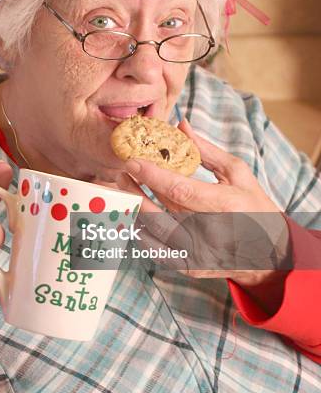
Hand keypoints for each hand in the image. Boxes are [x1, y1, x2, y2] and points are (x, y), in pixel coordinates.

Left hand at [116, 119, 290, 290]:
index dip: (152, 176)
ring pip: (154, 234)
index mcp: (225, 206)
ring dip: (134, 211)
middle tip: (122, 173)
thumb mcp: (238, 174)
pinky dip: (142, 232)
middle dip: (136, 191)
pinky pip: (157, 250)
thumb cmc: (254, 207)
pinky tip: (135, 215)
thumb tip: (181, 125)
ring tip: (125, 190)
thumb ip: (207, 151)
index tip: (132, 162)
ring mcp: (200, 254)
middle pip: (160, 213)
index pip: (180, 190)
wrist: (270, 253)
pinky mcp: (191, 267)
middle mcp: (211, 234)